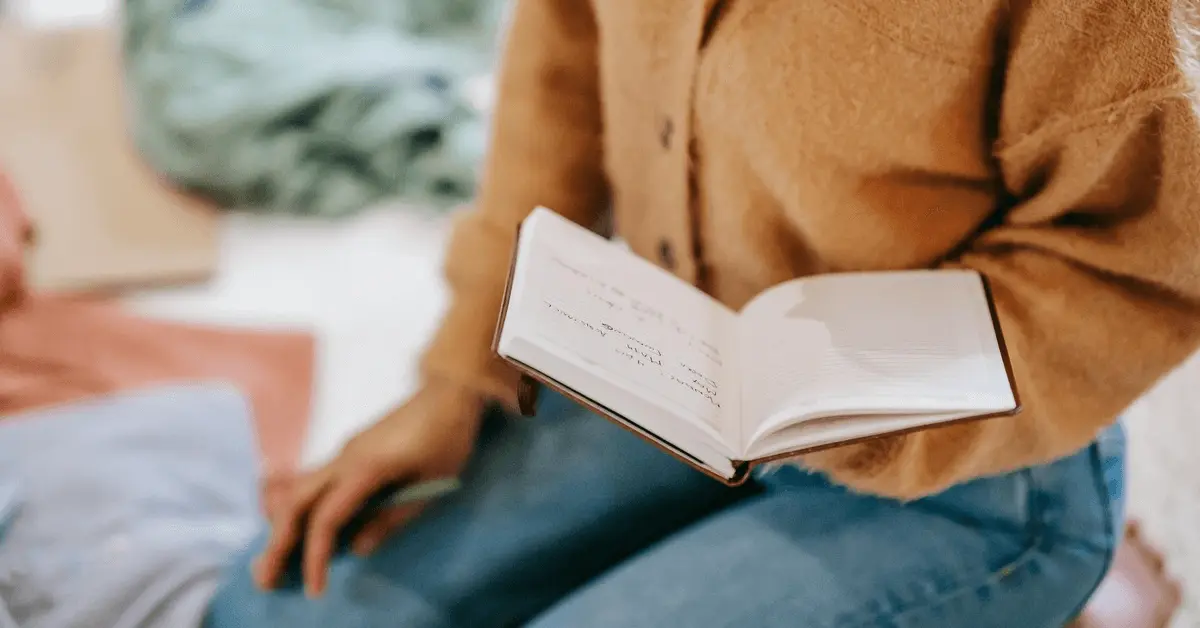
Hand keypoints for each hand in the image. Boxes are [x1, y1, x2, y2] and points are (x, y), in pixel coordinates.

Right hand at [252, 383, 481, 596]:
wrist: (448, 393)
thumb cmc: (448, 437)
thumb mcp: (431, 484)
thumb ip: (394, 517)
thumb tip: (359, 549)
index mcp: (366, 467)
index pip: (327, 518)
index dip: (317, 556)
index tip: (316, 588)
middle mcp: (346, 457)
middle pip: (296, 501)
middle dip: (278, 541)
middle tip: (266, 578)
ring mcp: (345, 451)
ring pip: (300, 489)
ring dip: (283, 524)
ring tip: (275, 559)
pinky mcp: (351, 450)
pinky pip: (314, 481)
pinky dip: (300, 508)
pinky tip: (298, 528)